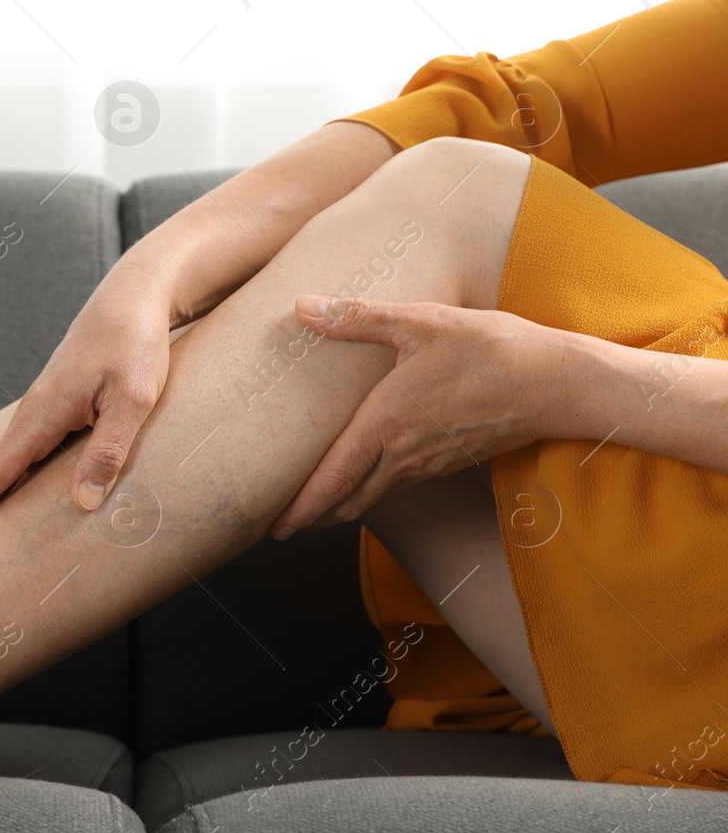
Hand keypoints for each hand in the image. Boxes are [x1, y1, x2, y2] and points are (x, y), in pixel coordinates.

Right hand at [0, 261, 174, 548]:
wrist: (132, 298)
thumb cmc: (134, 345)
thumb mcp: (133, 399)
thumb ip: (108, 451)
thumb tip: (81, 504)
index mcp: (42, 414)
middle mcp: (34, 413)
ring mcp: (45, 410)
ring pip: (11, 463)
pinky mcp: (60, 407)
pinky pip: (30, 452)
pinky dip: (16, 478)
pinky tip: (21, 496)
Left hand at [270, 294, 567, 538]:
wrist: (558, 383)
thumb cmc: (490, 348)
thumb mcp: (421, 322)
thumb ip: (357, 318)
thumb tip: (302, 306)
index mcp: (387, 424)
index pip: (333, 478)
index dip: (301, 506)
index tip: (273, 525)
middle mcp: (405, 454)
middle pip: (347, 500)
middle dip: (311, 517)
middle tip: (278, 526)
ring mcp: (430, 463)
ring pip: (373, 497)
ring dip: (339, 507)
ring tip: (310, 511)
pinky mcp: (449, 460)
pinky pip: (399, 486)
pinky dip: (370, 493)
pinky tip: (363, 481)